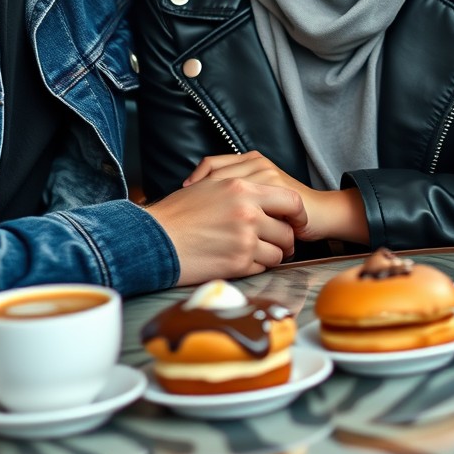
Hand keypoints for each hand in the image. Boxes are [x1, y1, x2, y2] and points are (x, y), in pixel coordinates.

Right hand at [143, 175, 305, 285]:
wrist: (155, 238)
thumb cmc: (179, 213)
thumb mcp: (209, 186)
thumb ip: (239, 188)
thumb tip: (264, 197)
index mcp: (241, 187)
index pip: (289, 199)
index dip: (297, 213)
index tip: (295, 221)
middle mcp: (247, 212)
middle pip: (287, 230)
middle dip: (284, 240)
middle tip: (275, 242)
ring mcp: (244, 239)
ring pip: (277, 253)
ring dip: (269, 255)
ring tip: (251, 252)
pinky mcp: (238, 263)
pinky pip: (261, 268)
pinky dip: (253, 267)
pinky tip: (235, 259)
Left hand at [183, 152, 369, 244]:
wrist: (318, 215)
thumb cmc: (281, 214)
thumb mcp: (253, 200)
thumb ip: (232, 194)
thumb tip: (194, 199)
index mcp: (249, 160)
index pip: (210, 164)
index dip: (195, 180)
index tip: (183, 196)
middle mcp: (257, 163)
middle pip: (216, 173)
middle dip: (198, 192)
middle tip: (185, 209)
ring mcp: (268, 175)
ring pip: (228, 184)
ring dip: (211, 202)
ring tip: (200, 219)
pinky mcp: (278, 189)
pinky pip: (249, 198)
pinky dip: (235, 212)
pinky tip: (227, 222)